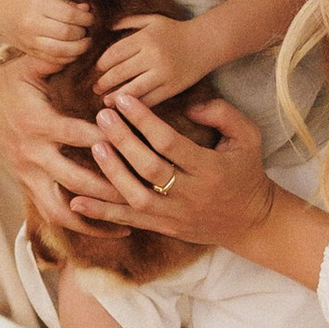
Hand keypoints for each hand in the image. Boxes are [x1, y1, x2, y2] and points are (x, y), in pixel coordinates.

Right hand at [0, 49, 128, 238]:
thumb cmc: (10, 80)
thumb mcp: (29, 64)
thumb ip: (57, 54)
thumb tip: (86, 37)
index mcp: (36, 122)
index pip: (74, 135)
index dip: (103, 139)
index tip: (133, 142)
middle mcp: (33, 154)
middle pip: (74, 179)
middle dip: (109, 185)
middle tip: (144, 186)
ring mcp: (30, 175)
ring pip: (63, 207)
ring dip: (97, 215)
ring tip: (132, 218)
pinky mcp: (30, 186)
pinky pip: (56, 214)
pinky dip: (84, 224)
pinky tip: (113, 226)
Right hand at [4, 0, 93, 62]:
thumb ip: (66, 3)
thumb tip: (87, 10)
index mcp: (37, 4)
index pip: (69, 15)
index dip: (85, 18)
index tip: (91, 18)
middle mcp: (32, 24)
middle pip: (67, 34)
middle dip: (83, 34)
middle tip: (88, 31)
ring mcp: (29, 40)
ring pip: (60, 51)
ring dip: (78, 49)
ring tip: (85, 42)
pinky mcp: (29, 51)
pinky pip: (52, 60)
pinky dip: (67, 58)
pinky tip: (73, 52)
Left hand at [84, 91, 276, 249]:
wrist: (251, 221)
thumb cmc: (246, 171)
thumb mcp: (248, 136)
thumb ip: (221, 113)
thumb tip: (188, 105)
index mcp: (210, 168)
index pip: (170, 142)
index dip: (143, 120)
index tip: (123, 99)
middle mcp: (191, 194)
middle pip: (150, 167)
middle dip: (123, 140)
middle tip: (102, 115)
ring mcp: (175, 214)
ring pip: (137, 197)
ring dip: (112, 172)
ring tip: (94, 145)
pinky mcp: (164, 228)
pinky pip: (130, 221)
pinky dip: (102, 212)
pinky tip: (77, 201)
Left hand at [93, 13, 208, 108]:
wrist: (206, 43)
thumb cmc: (175, 30)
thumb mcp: (152, 20)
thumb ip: (128, 21)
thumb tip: (105, 28)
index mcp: (146, 38)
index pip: (115, 53)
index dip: (102, 64)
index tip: (96, 70)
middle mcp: (153, 56)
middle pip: (120, 72)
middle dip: (104, 82)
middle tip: (95, 88)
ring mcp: (163, 74)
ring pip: (133, 89)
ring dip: (116, 97)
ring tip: (105, 101)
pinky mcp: (172, 88)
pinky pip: (150, 100)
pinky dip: (135, 105)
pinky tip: (126, 107)